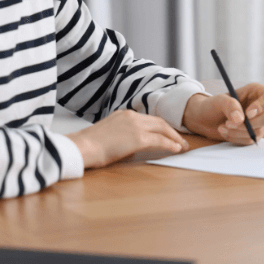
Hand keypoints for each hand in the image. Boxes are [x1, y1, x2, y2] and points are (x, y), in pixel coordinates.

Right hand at [67, 109, 188, 168]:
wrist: (81, 147)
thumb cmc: (88, 146)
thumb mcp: (108, 135)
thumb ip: (122, 136)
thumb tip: (132, 146)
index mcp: (123, 115)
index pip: (147, 119)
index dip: (160, 126)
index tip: (167, 134)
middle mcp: (131, 116)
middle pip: (158, 121)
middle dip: (171, 131)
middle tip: (180, 140)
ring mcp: (135, 125)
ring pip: (162, 128)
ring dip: (174, 137)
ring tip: (182, 146)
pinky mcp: (138, 138)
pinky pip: (160, 140)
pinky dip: (171, 144)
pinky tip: (176, 149)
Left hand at [182, 84, 263, 144]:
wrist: (204, 120)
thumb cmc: (212, 105)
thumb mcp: (218, 101)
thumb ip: (230, 105)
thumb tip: (240, 119)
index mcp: (256, 92)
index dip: (263, 105)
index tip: (247, 113)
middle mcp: (260, 106)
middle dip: (247, 124)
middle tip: (228, 123)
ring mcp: (257, 121)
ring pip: (258, 131)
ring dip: (238, 132)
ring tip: (222, 127)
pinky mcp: (252, 133)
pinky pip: (250, 140)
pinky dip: (236, 138)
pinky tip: (224, 132)